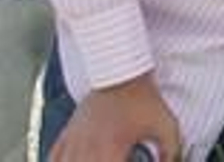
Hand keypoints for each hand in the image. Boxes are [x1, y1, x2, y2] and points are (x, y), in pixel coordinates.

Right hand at [49, 73, 180, 161]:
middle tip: (115, 158)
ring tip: (99, 158)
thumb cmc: (142, 98)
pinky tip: (72, 161)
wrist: (121, 71)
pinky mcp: (68, 132)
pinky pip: (54, 157)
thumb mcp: (166, 126)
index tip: (127, 160)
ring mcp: (74, 141)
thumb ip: (170, 152)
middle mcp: (86, 148)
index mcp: (109, 150)